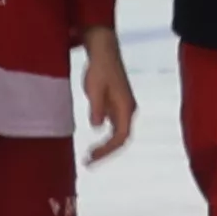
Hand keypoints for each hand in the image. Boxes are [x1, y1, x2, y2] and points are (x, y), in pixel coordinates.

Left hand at [78, 21, 136, 161]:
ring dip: (106, 147)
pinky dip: (104, 139)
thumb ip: (97, 108)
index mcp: (126, 107)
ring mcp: (123, 108)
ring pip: (118, 134)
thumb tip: (96, 126)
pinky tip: (93, 143)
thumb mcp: (95, 89)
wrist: (105, 53)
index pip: (121, 136)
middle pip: (122, 138)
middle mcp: (128, 110)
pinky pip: (114, 128)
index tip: (91, 157)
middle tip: (88, 162)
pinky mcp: (116, 106)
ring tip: (89, 157)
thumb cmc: (100, 69)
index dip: (108, 150)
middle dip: (107, 152)